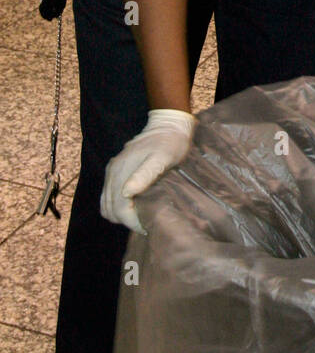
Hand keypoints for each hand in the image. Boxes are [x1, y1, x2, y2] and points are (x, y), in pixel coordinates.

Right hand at [101, 109, 195, 233]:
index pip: (120, 208)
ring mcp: (112, 171)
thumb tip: (126, 193)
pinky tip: (132, 207)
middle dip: (127, 221)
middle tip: (146, 224)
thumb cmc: (170, 143)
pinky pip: (108, 197)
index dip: (132, 222)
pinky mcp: (114, 171)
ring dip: (120, 215)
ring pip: (106, 205)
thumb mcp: (163, 158)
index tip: (147, 227)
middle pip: (111, 209)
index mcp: (122, 171)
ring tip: (140, 217)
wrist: (167, 125)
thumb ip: (145, 174)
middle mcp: (113, 172)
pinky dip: (116, 207)